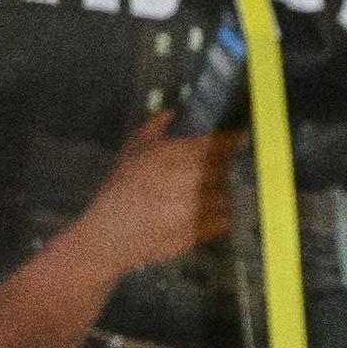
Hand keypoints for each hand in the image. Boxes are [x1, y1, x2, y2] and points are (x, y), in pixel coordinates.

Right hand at [65, 107, 236, 281]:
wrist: (109, 234)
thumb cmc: (119, 189)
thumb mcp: (131, 148)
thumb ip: (154, 125)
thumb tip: (172, 112)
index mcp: (177, 155)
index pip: (219, 143)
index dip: (231, 139)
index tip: (238, 137)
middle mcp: (192, 180)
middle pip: (223, 168)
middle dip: (216, 168)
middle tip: (201, 174)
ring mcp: (197, 208)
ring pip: (224, 194)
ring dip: (214, 193)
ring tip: (194, 197)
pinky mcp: (198, 232)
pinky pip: (222, 220)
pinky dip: (215, 217)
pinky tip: (197, 215)